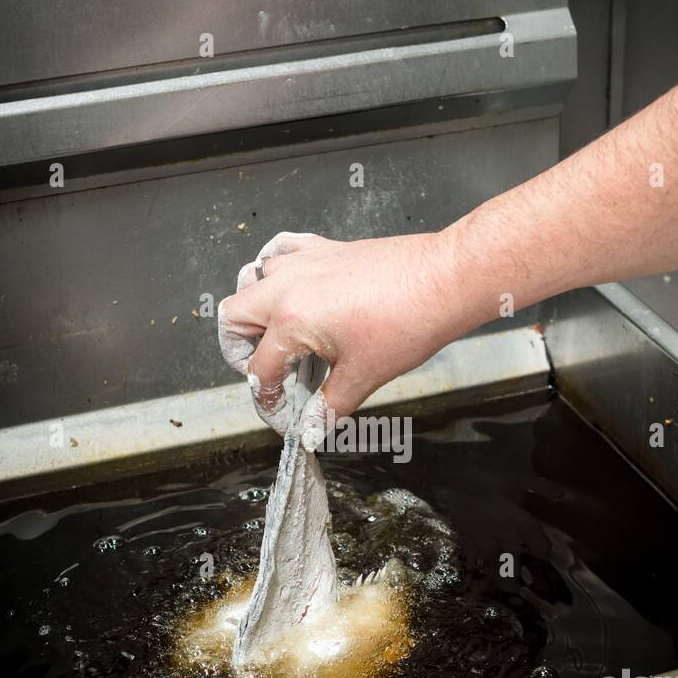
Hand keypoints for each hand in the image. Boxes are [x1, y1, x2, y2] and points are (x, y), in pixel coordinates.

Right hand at [218, 228, 463, 442]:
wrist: (445, 280)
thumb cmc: (410, 319)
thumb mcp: (364, 375)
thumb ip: (330, 405)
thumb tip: (312, 428)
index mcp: (292, 319)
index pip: (260, 370)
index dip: (268, 400)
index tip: (283, 415)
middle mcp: (288, 285)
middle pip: (233, 318)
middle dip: (240, 352)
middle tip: (267, 375)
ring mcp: (304, 262)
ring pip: (252, 280)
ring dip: (256, 311)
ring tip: (279, 337)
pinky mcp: (323, 249)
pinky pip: (281, 251)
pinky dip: (275, 270)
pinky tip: (290, 289)